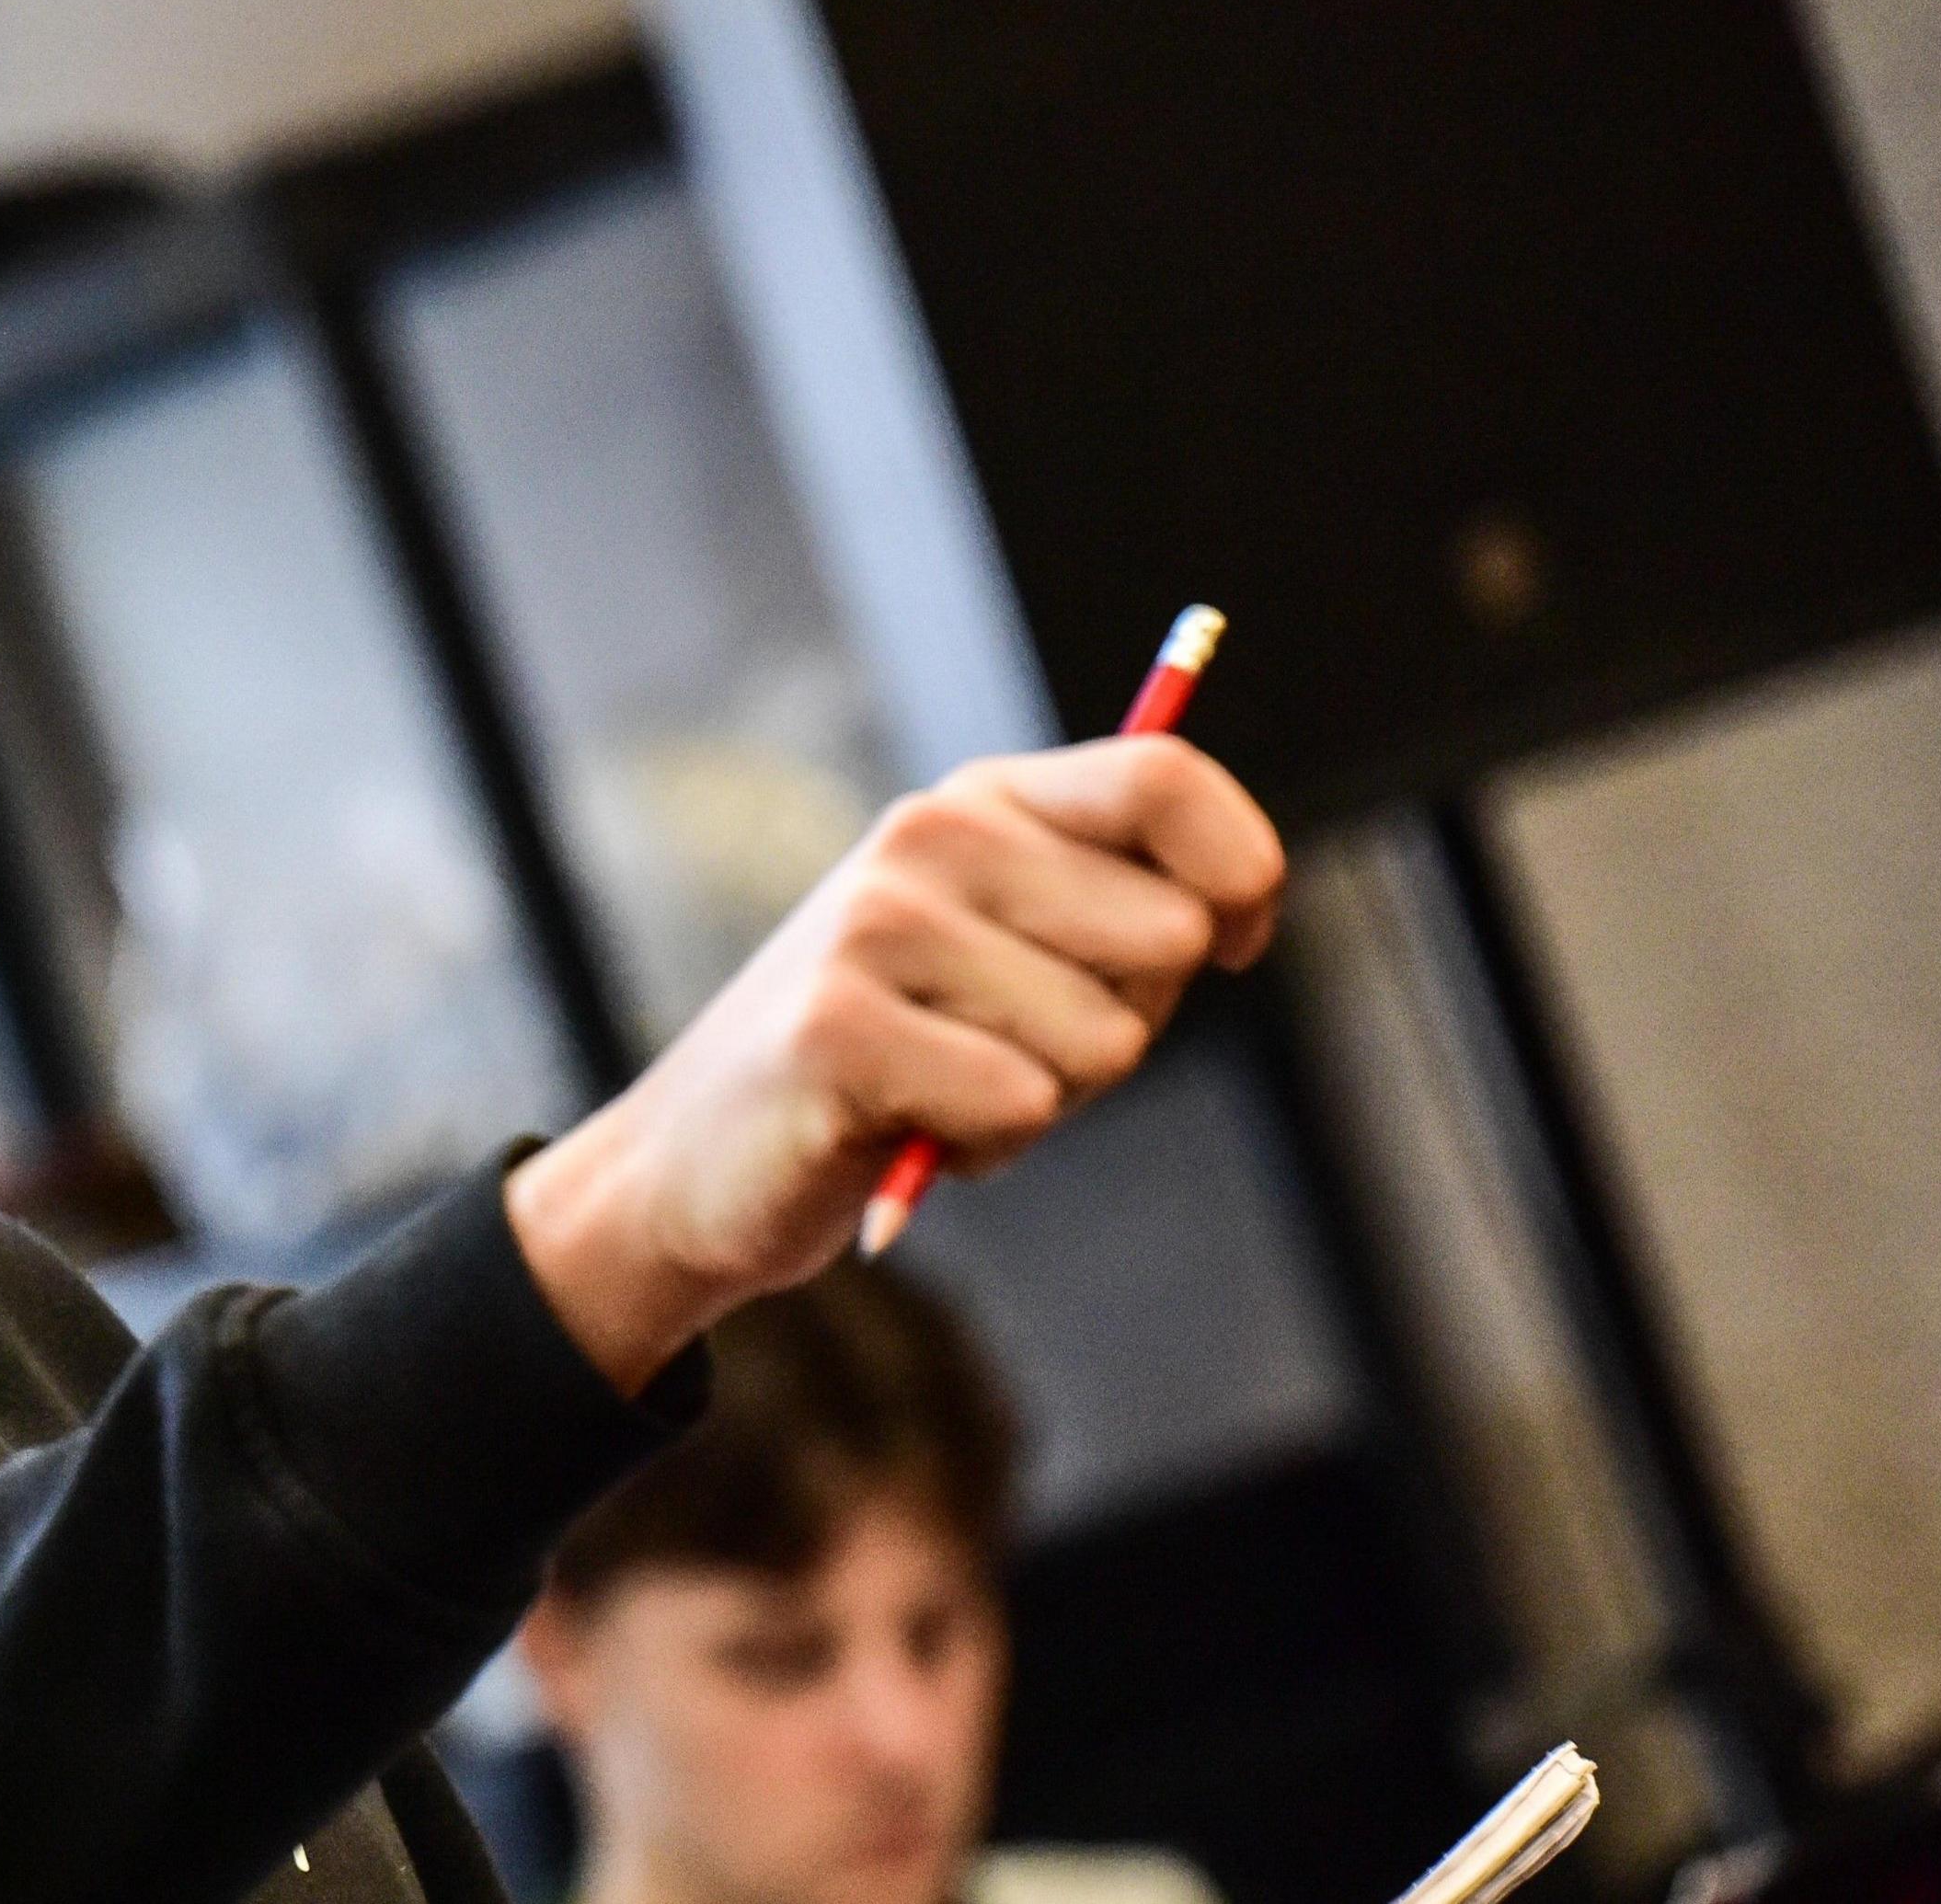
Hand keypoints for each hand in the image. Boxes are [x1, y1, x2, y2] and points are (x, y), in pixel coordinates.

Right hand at [505, 735, 1284, 1391]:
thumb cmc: (891, 1060)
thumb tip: (1236, 904)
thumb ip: (1105, 904)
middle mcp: (926, 836)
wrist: (698, 1161)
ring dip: (1049, 1101)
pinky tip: (908, 1131)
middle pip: (1168, 933)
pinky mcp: (838, 1028)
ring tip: (947, 1090)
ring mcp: (874, 924)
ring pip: (1107, 1040)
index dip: (1242, 870)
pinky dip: (986, 1148)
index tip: (1237, 945)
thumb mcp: (997, 951)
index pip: (1165, 778)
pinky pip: (1022, 1105)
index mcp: (978, 802)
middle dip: (1130, 1024)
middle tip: (1016, 1048)